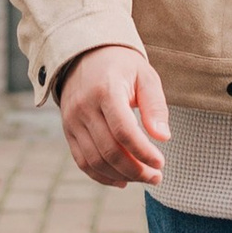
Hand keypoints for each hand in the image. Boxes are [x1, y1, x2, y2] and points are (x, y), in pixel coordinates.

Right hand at [56, 45, 170, 189]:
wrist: (85, 53)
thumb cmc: (122, 65)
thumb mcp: (145, 75)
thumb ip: (155, 106)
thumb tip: (163, 137)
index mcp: (106, 90)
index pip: (124, 131)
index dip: (143, 152)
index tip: (161, 162)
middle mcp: (84, 107)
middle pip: (109, 151)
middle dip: (136, 170)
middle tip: (156, 177)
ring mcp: (72, 120)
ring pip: (95, 161)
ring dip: (121, 176)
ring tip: (143, 178)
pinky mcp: (68, 130)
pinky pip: (82, 161)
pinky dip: (102, 176)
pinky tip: (121, 180)